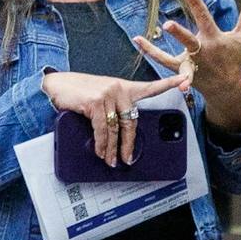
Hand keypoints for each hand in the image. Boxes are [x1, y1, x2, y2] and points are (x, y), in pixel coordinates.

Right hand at [41, 71, 186, 166]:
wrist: (56, 85)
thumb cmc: (78, 93)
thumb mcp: (100, 97)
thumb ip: (113, 109)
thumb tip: (118, 134)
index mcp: (123, 87)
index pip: (149, 86)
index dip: (168, 83)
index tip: (184, 79)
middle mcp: (119, 88)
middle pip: (131, 121)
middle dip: (129, 144)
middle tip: (128, 159)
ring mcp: (108, 94)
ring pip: (117, 129)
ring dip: (113, 149)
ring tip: (111, 160)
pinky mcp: (96, 102)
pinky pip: (103, 129)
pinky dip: (102, 144)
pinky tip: (101, 152)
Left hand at [132, 0, 240, 131]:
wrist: (229, 89)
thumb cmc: (237, 59)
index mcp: (215, 40)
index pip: (205, 19)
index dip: (197, 5)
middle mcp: (201, 52)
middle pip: (189, 41)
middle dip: (179, 33)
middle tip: (168, 25)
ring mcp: (189, 63)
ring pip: (171, 56)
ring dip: (157, 50)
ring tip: (142, 38)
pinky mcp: (181, 70)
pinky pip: (163, 61)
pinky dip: (150, 52)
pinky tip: (137, 39)